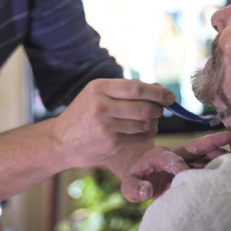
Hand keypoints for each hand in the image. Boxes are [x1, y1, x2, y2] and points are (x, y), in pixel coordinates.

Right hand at [53, 79, 174, 167]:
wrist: (60, 141)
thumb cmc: (84, 115)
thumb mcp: (97, 95)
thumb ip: (125, 90)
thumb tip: (159, 88)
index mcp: (99, 87)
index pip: (137, 88)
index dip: (158, 92)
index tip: (170, 97)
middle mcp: (101, 105)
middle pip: (145, 107)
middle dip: (158, 109)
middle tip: (160, 110)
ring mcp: (106, 126)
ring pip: (145, 123)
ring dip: (153, 122)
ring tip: (149, 120)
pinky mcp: (111, 143)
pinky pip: (140, 137)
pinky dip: (148, 134)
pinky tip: (144, 131)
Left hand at [119, 131, 230, 201]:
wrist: (139, 175)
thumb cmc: (134, 180)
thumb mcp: (128, 185)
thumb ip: (135, 188)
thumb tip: (146, 191)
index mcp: (157, 156)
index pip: (170, 159)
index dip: (178, 166)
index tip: (184, 174)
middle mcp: (174, 154)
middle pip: (194, 146)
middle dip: (210, 141)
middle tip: (228, 136)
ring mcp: (185, 159)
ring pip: (204, 154)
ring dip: (219, 154)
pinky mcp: (192, 166)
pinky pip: (206, 164)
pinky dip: (218, 164)